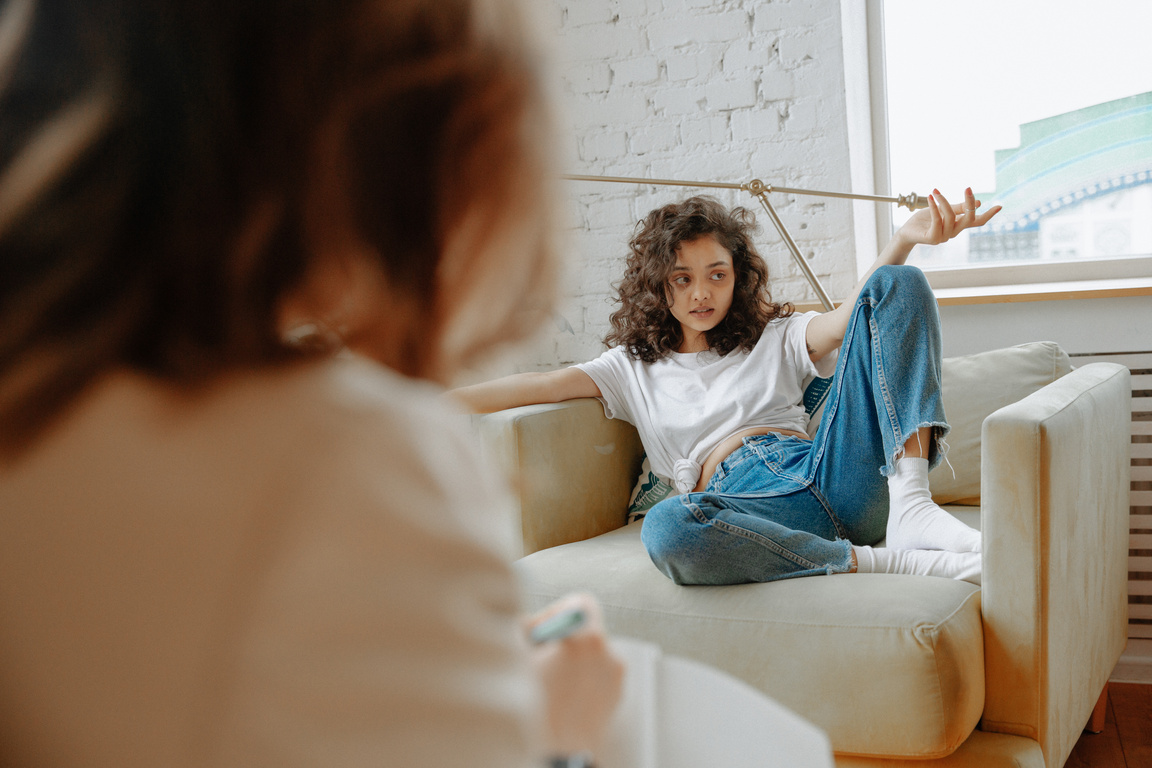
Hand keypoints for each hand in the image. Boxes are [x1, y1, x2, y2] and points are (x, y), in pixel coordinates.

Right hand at [526, 593, 624, 755]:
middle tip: (539, 656)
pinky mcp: (615, 697)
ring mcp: (614, 678)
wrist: (557, 754)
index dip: (556, 611)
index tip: (542, 631)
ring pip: (590, 653)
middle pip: (585, 628)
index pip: (580, 602)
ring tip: (548, 680)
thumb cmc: (536, 712)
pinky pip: (597, 675)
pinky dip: (580, 678)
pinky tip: (561, 695)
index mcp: (587, 638)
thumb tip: (526, 622)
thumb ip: (524, 630)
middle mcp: (607, 654)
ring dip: (570, 659)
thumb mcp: (517, 660)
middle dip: (560, 638)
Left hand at [895, 188, 1001, 248]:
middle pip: (969, 218)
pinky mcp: (932, 238)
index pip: (976, 222)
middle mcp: (953, 233)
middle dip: (969, 203)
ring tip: (935, 191)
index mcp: (957, 225)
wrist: (906, 232)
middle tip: (968, 187)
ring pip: (950, 216)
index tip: (1000, 206)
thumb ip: (957, 207)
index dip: (988, 215)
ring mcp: (943, 237)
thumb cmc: (924, 220)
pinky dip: (934, 207)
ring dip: (943, 201)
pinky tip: (931, 197)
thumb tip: (978, 202)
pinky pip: (937, 220)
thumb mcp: (942, 209)